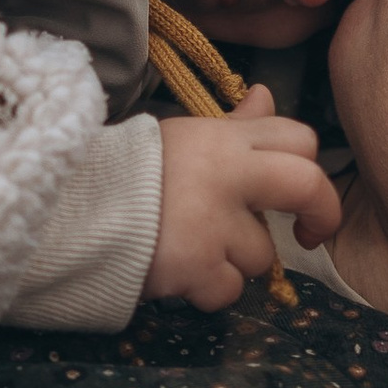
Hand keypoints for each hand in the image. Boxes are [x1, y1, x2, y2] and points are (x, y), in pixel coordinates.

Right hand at [143, 89, 341, 312]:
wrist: (66, 212)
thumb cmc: (124, 174)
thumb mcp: (179, 137)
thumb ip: (231, 127)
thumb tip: (264, 97)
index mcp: (222, 139)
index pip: (297, 138)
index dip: (307, 165)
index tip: (298, 192)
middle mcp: (225, 175)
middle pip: (307, 186)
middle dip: (321, 214)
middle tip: (307, 235)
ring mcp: (213, 223)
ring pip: (262, 254)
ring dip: (234, 261)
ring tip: (191, 249)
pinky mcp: (196, 265)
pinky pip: (229, 290)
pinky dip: (208, 290)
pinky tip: (179, 275)